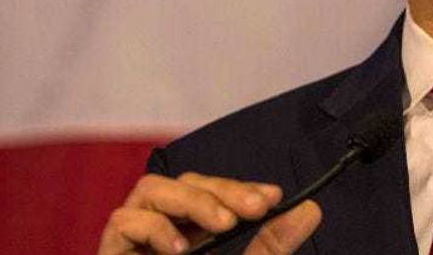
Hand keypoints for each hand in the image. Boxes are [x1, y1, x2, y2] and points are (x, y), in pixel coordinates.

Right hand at [98, 172, 321, 253]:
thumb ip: (270, 248)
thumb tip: (310, 210)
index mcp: (195, 244)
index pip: (212, 197)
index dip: (239, 189)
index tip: (274, 197)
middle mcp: (162, 241)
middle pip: (183, 183)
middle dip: (222, 189)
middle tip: (257, 206)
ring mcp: (135, 250)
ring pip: (151, 190)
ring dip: (194, 199)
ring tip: (225, 224)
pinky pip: (122, 222)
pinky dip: (154, 227)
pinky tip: (181, 251)